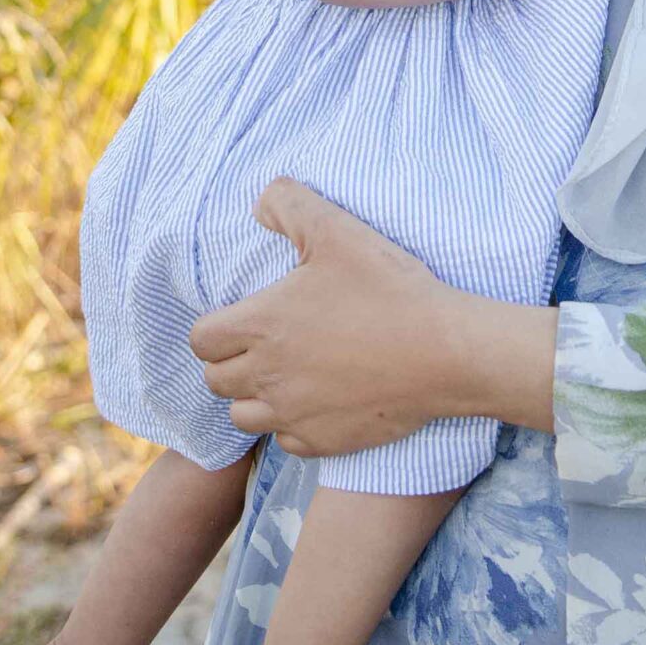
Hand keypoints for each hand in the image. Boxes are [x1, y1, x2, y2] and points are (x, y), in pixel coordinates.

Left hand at [190, 182, 556, 452]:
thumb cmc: (389, 290)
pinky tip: (317, 400)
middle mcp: (267, 377)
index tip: (241, 317)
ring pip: (242, 416)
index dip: (214, 327)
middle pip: (216, 380)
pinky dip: (291, 424)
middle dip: (231, 361)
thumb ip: (290, 205)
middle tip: (265, 343)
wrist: (444, 353)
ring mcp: (292, 415)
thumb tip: (260, 202)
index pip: (201, 339)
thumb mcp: (338, 230)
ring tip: (284, 374)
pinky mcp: (322, 442)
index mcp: (261, 327)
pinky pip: (284, 441)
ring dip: (253, 397)